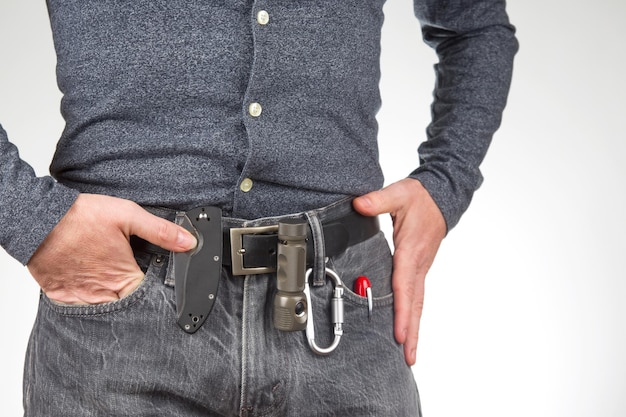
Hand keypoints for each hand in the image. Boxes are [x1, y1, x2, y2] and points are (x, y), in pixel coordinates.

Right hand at [27, 194, 196, 304]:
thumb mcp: (128, 216)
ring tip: (111, 281)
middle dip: (134, 299)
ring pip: (103, 310)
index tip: (157, 284)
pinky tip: (90, 283)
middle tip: (131, 279)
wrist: (38, 218)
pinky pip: (79, 307)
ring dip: (111, 301)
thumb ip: (161, 231)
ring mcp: (80, 298)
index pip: (148, 299)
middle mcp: (102, 295)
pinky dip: (87, 299)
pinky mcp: (61, 296)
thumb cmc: (80, 217)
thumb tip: (188, 242)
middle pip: (126, 307)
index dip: (155, 292)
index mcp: (123, 279)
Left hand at [353, 178, 445, 365]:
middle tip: (409, 357)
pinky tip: (408, 328)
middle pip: (415, 303)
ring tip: (410, 353)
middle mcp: (418, 264)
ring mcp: (421, 268)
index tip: (400, 333)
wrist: (441, 198)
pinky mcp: (418, 269)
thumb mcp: (399, 193)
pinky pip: (416, 296)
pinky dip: (413, 314)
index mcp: (411, 251)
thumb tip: (358, 204)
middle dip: (413, 332)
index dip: (402, 310)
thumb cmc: (420, 198)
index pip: (404, 285)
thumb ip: (377, 200)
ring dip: (415, 328)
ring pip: (418, 303)